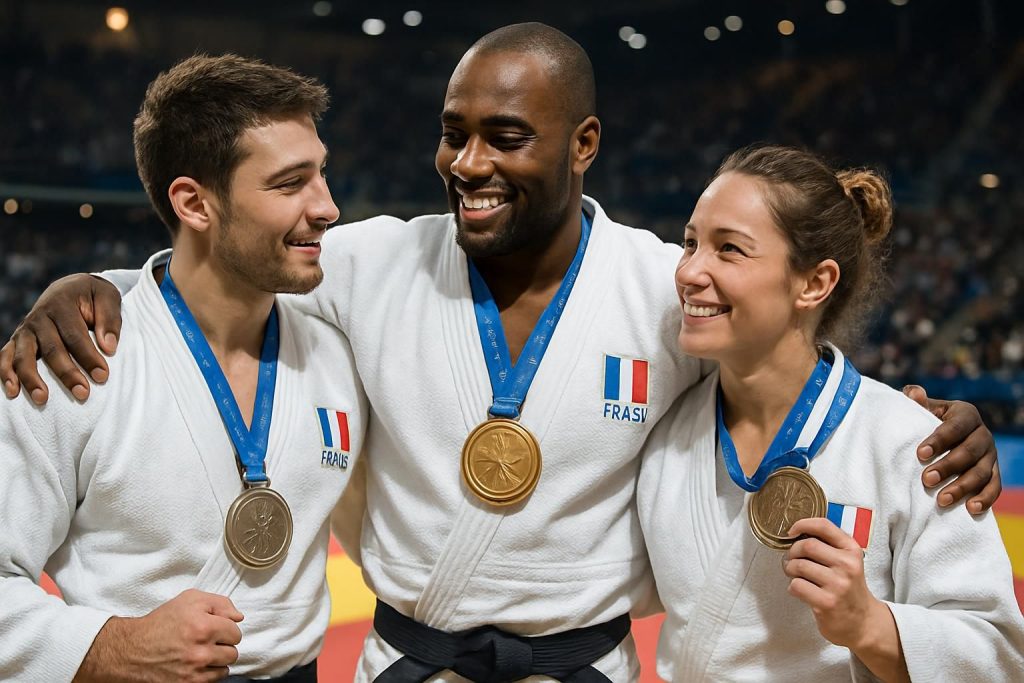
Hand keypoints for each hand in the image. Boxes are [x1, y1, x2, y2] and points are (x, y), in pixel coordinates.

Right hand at [0, 274, 121, 404]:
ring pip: (24, 356)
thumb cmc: (93, 296)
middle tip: (82, 393)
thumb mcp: (107, 297)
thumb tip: (109, 347)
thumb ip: (109, 320)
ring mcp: (25, 330)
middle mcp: (39, 317)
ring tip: (43, 399)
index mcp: (61, 304)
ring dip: (32, 379)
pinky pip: (6, 357)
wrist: (69, 288)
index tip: (102, 376)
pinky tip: (13, 393)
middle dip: (67, 373)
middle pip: (51, 349)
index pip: (75, 335)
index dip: (88, 356)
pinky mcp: (17, 340)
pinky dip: (6, 374)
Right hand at [73, 589, 242, 682]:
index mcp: (203, 626)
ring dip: (217, 660)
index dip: (226, 628)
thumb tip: (238, 618)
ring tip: (201, 652)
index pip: (236, 632)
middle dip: (222, 645)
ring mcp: (194, 671)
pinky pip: (214, 680)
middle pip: (233, 652)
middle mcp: (200, 651)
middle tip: (207, 640)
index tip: (214, 628)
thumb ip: (220, 603)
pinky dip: (208, 673)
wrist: (133, 650)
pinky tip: (196, 664)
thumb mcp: (190, 600)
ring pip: (225, 667)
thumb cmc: (162, 622)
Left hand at [783, 518, 882, 648]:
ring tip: (795, 575)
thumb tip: (796, 533)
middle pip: (807, 545)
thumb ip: (828, 545)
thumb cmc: (848, 588)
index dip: (802, 524)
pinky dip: (793, 587)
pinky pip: (797, 585)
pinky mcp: (827, 602)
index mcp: (852, 550)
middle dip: (792, 552)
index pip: (824, 526)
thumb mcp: (848, 561)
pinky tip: (801, 591)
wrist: (863, 622)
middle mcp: (847, 565)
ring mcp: (838, 585)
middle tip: (791, 560)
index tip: (791, 532)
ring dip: (790, 570)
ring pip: (799, 565)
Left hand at [903, 385, 1000, 513]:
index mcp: (966, 414)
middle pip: (969, 452)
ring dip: (962, 487)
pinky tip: (970, 509)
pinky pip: (994, 487)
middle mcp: (983, 434)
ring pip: (981, 473)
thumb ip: (918, 401)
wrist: (947, 436)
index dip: (939, 440)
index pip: (955, 427)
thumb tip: (913, 393)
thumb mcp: (925, 409)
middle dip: (948, 467)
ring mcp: (991, 455)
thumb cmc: (929, 420)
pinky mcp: (994, 473)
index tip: (920, 454)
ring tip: (941, 500)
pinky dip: (985, 499)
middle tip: (926, 480)